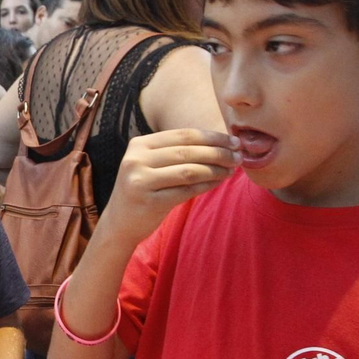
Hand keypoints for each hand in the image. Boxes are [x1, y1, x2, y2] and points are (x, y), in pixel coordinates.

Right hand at [101, 128, 239, 245]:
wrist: (119, 223)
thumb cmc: (144, 190)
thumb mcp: (150, 164)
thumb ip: (176, 152)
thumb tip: (221, 142)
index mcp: (139, 144)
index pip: (183, 135)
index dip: (212, 137)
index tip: (234, 141)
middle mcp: (136, 160)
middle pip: (188, 151)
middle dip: (218, 152)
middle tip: (239, 156)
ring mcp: (141, 181)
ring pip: (189, 170)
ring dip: (216, 169)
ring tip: (232, 169)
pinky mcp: (150, 202)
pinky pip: (187, 190)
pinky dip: (207, 185)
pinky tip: (219, 182)